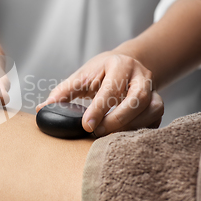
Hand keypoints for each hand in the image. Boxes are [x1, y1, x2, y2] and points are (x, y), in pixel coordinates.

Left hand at [36, 52, 163, 136]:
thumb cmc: (101, 72)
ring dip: (130, 126)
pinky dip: (140, 130)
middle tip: (97, 133)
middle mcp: (141, 75)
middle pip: (136, 100)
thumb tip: (42, 109)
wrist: (127, 64)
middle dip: (116, 120)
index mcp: (119, 64)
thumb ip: (63, 92)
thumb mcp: (81, 76)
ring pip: (150, 110)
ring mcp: (154, 89)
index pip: (111, 88)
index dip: (99, 109)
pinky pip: (155, 120)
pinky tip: (123, 136)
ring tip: (109, 136)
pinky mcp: (158, 104)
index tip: (86, 125)